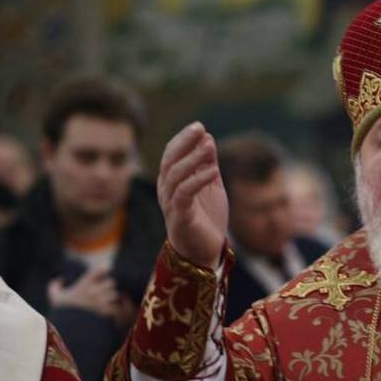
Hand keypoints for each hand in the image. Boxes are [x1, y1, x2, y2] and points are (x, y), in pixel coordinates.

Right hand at [48, 266, 120, 316]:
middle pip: (111, 282)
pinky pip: (116, 307)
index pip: (99, 271)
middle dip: (108, 286)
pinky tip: (110, 311)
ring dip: (112, 298)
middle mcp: (95, 291)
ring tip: (108, 301)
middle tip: (104, 291)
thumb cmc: (62, 312)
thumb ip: (55, 286)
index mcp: (84, 285)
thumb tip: (60, 279)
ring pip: (115, 294)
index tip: (104, 270)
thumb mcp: (54, 297)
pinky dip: (115, 309)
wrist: (68, 329)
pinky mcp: (107, 312)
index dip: (103, 270)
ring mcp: (102, 301)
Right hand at [157, 123, 227, 267]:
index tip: (199, 126)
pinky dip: (198, 180)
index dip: (183, 139)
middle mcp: (166, 191)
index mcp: (172, 182)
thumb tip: (208, 139)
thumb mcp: (211, 187)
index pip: (172, 154)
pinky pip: (185, 194)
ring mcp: (171, 204)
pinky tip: (213, 170)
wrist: (205, 253)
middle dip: (184, 142)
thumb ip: (208, 165)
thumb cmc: (206, 220)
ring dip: (193, 158)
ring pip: (175, 175)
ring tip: (209, 146)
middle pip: (170, 160)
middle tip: (199, 128)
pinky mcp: (180, 217)